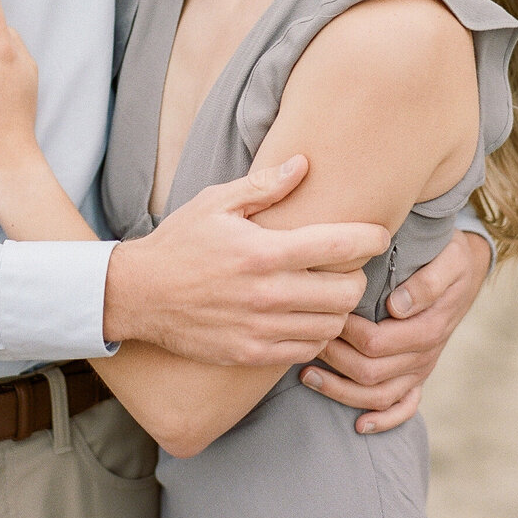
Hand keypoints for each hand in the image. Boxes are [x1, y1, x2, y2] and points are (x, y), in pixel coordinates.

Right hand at [103, 156, 389, 365]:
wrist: (138, 295)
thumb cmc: (179, 242)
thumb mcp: (215, 202)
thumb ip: (264, 186)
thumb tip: (303, 164)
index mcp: (263, 252)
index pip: (337, 246)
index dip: (370, 238)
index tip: (379, 234)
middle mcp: (267, 294)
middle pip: (346, 293)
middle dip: (357, 277)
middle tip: (348, 266)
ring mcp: (260, 329)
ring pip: (331, 326)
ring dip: (339, 309)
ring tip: (329, 293)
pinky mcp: (251, 354)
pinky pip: (306, 350)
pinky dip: (316, 335)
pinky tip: (306, 318)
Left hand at [299, 229, 490, 431]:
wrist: (465, 270)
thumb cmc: (448, 257)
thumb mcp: (448, 259)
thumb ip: (427, 282)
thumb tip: (398, 307)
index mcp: (428, 327)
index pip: (378, 343)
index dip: (347, 335)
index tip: (326, 317)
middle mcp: (424, 354)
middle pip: (372, 373)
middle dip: (334, 360)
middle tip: (307, 340)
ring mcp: (421, 368)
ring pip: (379, 396)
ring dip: (340, 391)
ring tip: (307, 376)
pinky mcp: (419, 375)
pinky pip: (405, 408)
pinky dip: (383, 420)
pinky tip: (359, 425)